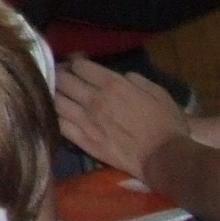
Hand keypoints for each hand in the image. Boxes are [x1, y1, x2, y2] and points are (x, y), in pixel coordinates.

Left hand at [55, 57, 189, 182]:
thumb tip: (120, 76)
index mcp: (112, 84)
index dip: (75, 63)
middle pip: (63, 80)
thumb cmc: (166, 123)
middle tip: (62, 77)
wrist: (163, 157)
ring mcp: (86, 121)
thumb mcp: (157, 91)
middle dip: (60, 74)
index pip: (79, 66)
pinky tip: (55, 114)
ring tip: (56, 94)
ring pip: (56, 101)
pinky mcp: (83, 141)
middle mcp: (94, 99)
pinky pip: (59, 125)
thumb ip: (135, 79)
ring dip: (53, 94)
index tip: (76, 66)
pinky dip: (54, 116)